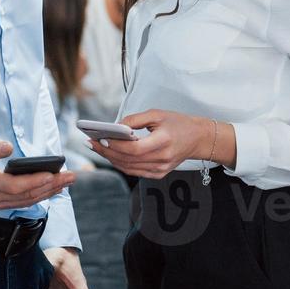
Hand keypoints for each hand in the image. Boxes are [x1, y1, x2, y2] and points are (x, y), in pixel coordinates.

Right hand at [0, 131, 75, 210]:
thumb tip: (8, 148)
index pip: (15, 186)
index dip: (36, 181)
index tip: (55, 174)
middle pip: (25, 196)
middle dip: (51, 186)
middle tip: (71, 177)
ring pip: (25, 201)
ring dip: (48, 192)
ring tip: (66, 182)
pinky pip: (20, 202)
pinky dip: (38, 196)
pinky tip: (50, 189)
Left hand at [90, 109, 233, 178]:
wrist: (198, 139)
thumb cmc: (178, 123)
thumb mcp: (157, 114)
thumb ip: (134, 120)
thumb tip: (115, 127)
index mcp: (164, 142)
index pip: (134, 149)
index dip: (116, 145)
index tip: (101, 137)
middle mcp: (162, 159)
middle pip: (128, 160)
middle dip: (107, 151)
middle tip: (91, 143)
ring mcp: (160, 169)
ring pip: (129, 167)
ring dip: (111, 158)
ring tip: (97, 148)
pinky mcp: (158, 174)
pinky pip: (134, 171)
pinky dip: (121, 163)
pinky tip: (111, 154)